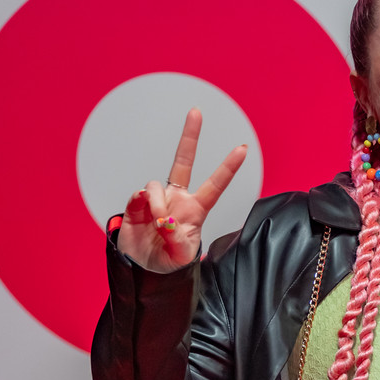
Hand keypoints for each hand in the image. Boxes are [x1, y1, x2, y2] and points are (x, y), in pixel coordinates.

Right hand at [117, 108, 247, 271]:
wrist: (142, 268)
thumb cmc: (169, 261)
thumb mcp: (180, 256)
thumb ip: (177, 239)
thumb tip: (164, 218)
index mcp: (196, 209)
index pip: (216, 185)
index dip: (228, 167)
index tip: (243, 148)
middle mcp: (177, 198)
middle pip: (183, 161)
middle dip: (190, 137)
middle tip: (196, 111)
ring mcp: (156, 199)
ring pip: (154, 185)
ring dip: (156, 204)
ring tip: (157, 225)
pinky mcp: (135, 204)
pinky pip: (137, 195)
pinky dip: (140, 204)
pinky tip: (144, 216)